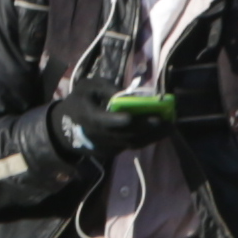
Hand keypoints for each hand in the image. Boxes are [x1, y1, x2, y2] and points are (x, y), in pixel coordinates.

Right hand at [48, 91, 181, 170]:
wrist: (67, 126)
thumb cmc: (81, 100)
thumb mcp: (89, 86)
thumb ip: (106, 88)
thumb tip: (127, 95)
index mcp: (87, 116)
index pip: (103, 121)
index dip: (116, 120)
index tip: (131, 117)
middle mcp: (97, 135)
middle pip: (124, 133)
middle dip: (146, 128)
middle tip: (166, 120)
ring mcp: (105, 146)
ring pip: (131, 142)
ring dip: (152, 136)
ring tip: (170, 126)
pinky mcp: (112, 152)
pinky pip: (132, 145)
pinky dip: (147, 139)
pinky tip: (161, 131)